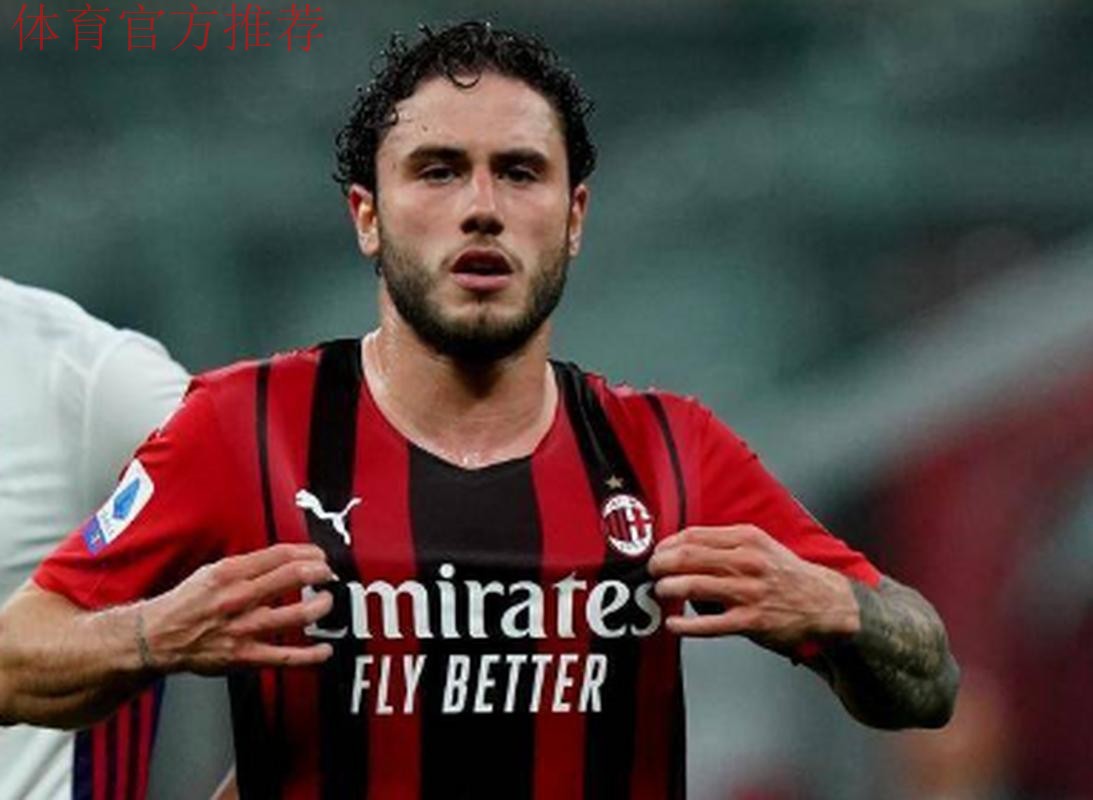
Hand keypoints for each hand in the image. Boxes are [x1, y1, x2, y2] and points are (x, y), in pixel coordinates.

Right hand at [139, 543, 335, 673]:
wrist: (157, 637)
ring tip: (326, 602)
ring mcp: (243, 629)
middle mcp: (239, 598)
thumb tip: (287, 559)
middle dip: (320, 573)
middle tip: (327, 574)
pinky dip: (311, 655)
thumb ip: (249, 566)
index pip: (281, 555)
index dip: (309, 553)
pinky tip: (325, 650)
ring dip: (321, 606)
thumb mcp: (213, 571)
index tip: (319, 556)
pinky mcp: (244, 656)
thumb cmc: (188, 602)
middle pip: (293, 577)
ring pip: (296, 615)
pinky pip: (285, 657)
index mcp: (230, 573)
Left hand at [647, 525, 859, 653]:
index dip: (667, 544)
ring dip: (668, 589)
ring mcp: (748, 592)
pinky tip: (673, 624)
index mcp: (746, 539)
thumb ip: (724, 545)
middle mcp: (746, 562)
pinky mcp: (751, 621)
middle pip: (687, 557)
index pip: (693, 535)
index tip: (656, 552)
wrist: (824, 603)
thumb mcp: (760, 546)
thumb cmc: (785, 574)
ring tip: (660, 592)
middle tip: (651, 572)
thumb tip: (681, 549)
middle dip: (660, 565)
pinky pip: (709, 624)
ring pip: (693, 586)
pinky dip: (685, 625)